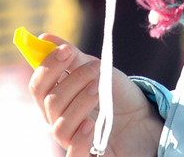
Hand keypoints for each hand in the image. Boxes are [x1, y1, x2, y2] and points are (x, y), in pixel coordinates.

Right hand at [29, 34, 164, 156]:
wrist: (145, 120)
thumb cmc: (118, 96)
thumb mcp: (98, 72)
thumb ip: (73, 57)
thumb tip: (44, 38)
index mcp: (57, 98)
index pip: (38, 85)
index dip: (48, 66)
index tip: (66, 50)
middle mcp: (58, 120)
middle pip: (48, 102)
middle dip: (72, 81)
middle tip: (96, 68)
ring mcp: (71, 140)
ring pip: (59, 125)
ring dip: (80, 102)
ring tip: (99, 89)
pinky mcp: (86, 156)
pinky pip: (72, 155)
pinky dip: (79, 139)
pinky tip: (90, 125)